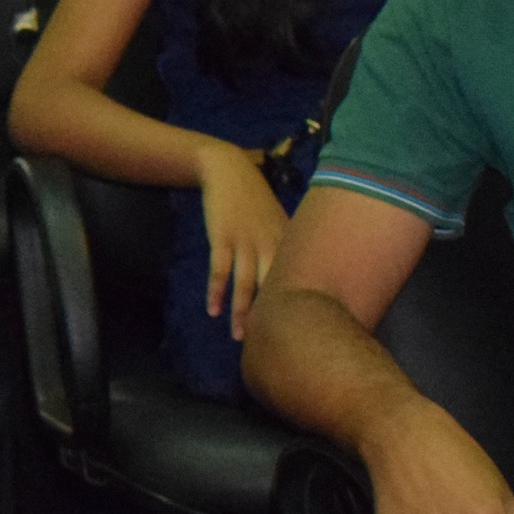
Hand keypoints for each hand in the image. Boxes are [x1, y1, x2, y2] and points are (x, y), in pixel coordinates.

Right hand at [195, 144, 289, 342]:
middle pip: (273, 287)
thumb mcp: (278, 222)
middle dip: (272, 316)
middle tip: (271, 343)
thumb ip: (286, 248)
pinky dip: (215, 291)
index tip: (302, 332)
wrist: (229, 171)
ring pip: (246, 283)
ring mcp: (246, 241)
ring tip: (239, 336)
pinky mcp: (223, 237)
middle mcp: (271, 244)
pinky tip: (211, 309)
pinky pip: (219, 270)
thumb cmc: (255, 201)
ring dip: (241, 311)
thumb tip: (295, 279)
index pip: (297, 280)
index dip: (298, 306)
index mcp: (287, 242)